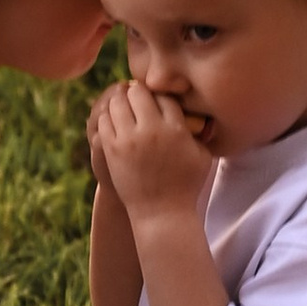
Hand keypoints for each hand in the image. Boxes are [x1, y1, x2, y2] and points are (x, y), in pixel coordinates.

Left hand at [87, 78, 211, 218]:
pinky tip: (114, 121)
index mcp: (175, 128)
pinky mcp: (112, 149)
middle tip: (136, 96)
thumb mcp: (202, 156)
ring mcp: (129, 139)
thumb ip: (199, 132)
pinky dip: (108, 116)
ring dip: (120, 101)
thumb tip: (197, 114)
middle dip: (137, 92)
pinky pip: (104, 120)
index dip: (160, 95)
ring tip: (124, 105)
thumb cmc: (187, 186)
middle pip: (138, 92)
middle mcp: (151, 130)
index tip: (157, 99)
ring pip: (117, 102)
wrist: (161, 213)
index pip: (164, 96)